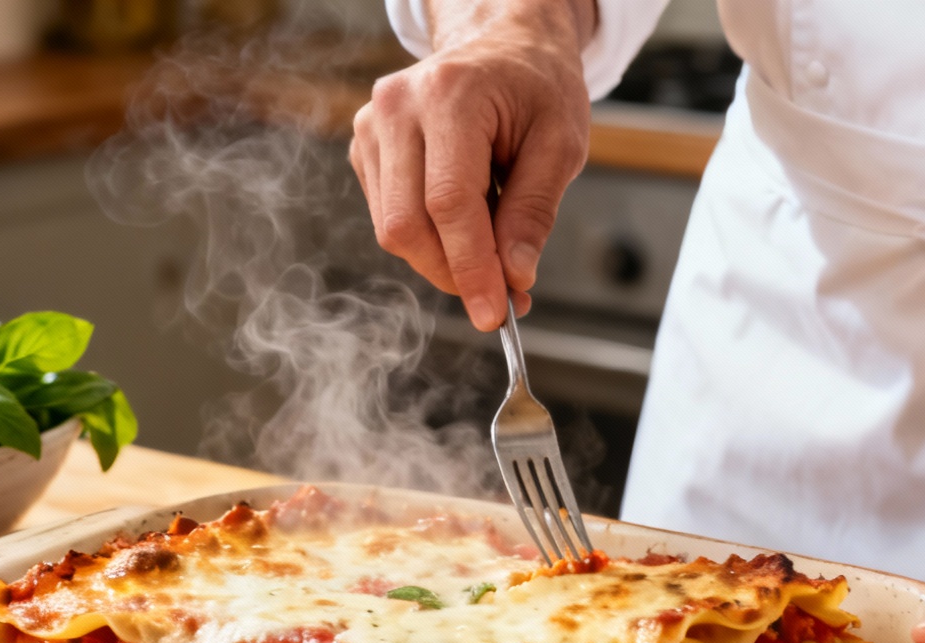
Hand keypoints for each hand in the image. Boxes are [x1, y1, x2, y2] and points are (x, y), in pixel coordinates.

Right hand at [349, 1, 593, 330]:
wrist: (502, 46)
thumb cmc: (535, 87)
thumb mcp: (560, 143)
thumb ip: (534, 211)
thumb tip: (513, 276)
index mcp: (450, 95)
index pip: (448, 203)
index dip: (470, 268)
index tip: (494, 313)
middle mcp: (397, 108)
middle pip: (408, 226)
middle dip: (455, 273)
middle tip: (503, 293)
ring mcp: (372, 126)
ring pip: (394, 230)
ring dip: (444, 259)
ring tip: (493, 243)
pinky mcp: (363, 148)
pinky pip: (390, 218)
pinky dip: (429, 239)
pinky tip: (464, 220)